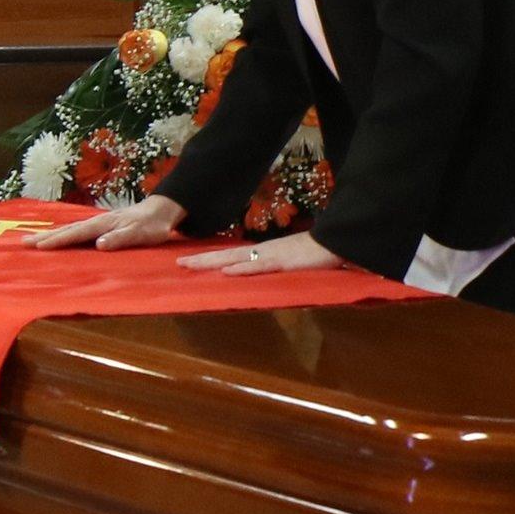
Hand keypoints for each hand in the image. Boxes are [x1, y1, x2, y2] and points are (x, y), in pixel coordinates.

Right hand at [34, 193, 182, 249]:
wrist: (161, 211)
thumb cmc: (152, 225)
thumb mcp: (140, 234)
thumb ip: (120, 238)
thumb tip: (99, 244)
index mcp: (102, 225)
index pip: (75, 234)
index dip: (57, 240)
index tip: (39, 246)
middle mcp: (96, 222)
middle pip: (66, 230)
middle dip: (45, 236)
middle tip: (22, 242)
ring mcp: (97, 223)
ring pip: (69, 229)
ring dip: (50, 234)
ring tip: (32, 239)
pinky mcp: (101, 226)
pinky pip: (76, 231)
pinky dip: (63, 234)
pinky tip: (57, 237)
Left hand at [179, 230, 341, 276]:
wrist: (335, 240)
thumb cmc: (315, 252)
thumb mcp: (290, 261)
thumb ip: (275, 266)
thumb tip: (259, 273)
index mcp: (263, 252)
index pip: (231, 255)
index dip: (210, 258)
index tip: (189, 261)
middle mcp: (262, 252)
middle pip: (226, 255)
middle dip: (202, 259)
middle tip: (178, 263)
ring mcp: (271, 256)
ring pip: (236, 259)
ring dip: (212, 263)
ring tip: (191, 265)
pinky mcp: (282, 263)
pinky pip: (259, 266)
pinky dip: (243, 269)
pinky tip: (227, 271)